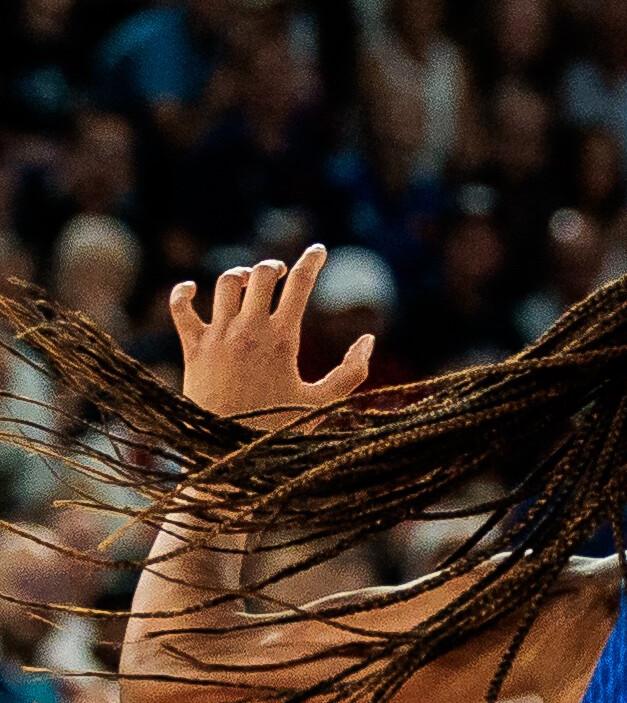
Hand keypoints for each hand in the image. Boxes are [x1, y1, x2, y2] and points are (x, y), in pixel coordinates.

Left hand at [170, 245, 372, 422]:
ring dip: (241, 276)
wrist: (228, 453)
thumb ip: (352, 372)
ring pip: (226, 283)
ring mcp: (218, 336)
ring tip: (249, 283)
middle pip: (261, 275)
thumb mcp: (323, 403)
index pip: (299, 285)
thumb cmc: (280, 430)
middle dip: (274, 267)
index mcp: (283, 339)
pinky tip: (192, 289)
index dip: (312, 262)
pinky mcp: (192, 347)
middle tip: (281, 273)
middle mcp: (248, 330)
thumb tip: (369, 340)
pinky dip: (184, 293)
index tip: (319, 250)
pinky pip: (181, 307)